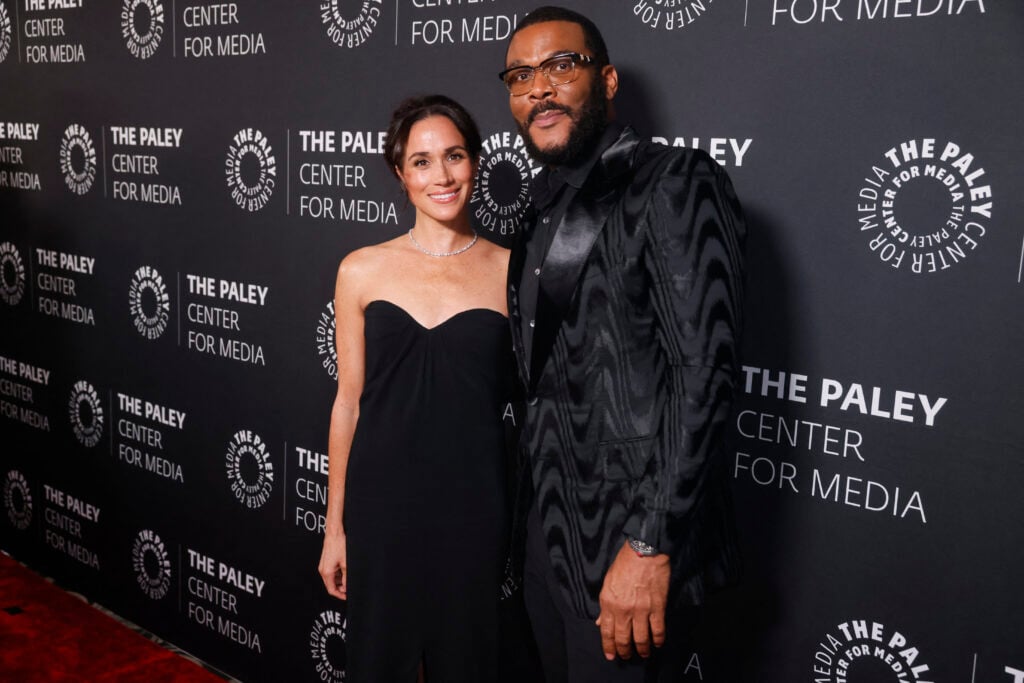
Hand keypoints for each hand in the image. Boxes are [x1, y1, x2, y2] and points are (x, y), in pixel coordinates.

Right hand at [318, 531, 347, 599]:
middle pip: (331, 585)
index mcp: (326, 572)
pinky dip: (338, 574)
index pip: (331, 590)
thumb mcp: (346, 563)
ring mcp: (323, 566)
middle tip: (349, 587)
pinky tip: (344, 570)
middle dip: (340, 588)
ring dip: (340, 580)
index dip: (340, 595)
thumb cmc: (339, 545)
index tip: (346, 596)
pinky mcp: (325, 562)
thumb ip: (346, 577)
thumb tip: (347, 587)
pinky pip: (331, 572)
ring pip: (331, 579)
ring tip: (348, 577)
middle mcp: (323, 570)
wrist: (334, 533)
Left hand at [595, 541, 669, 659]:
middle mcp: (623, 609)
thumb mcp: (608, 582)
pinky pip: (658, 630)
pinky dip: (657, 640)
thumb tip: (601, 621)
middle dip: (624, 651)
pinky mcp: (657, 607)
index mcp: (608, 602)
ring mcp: (641, 610)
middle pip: (623, 639)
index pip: (607, 631)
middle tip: (626, 656)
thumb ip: (605, 605)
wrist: (644, 551)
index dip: (609, 646)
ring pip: (641, 639)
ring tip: (642, 654)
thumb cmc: (625, 563)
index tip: (611, 655)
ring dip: (641, 650)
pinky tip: (657, 644)